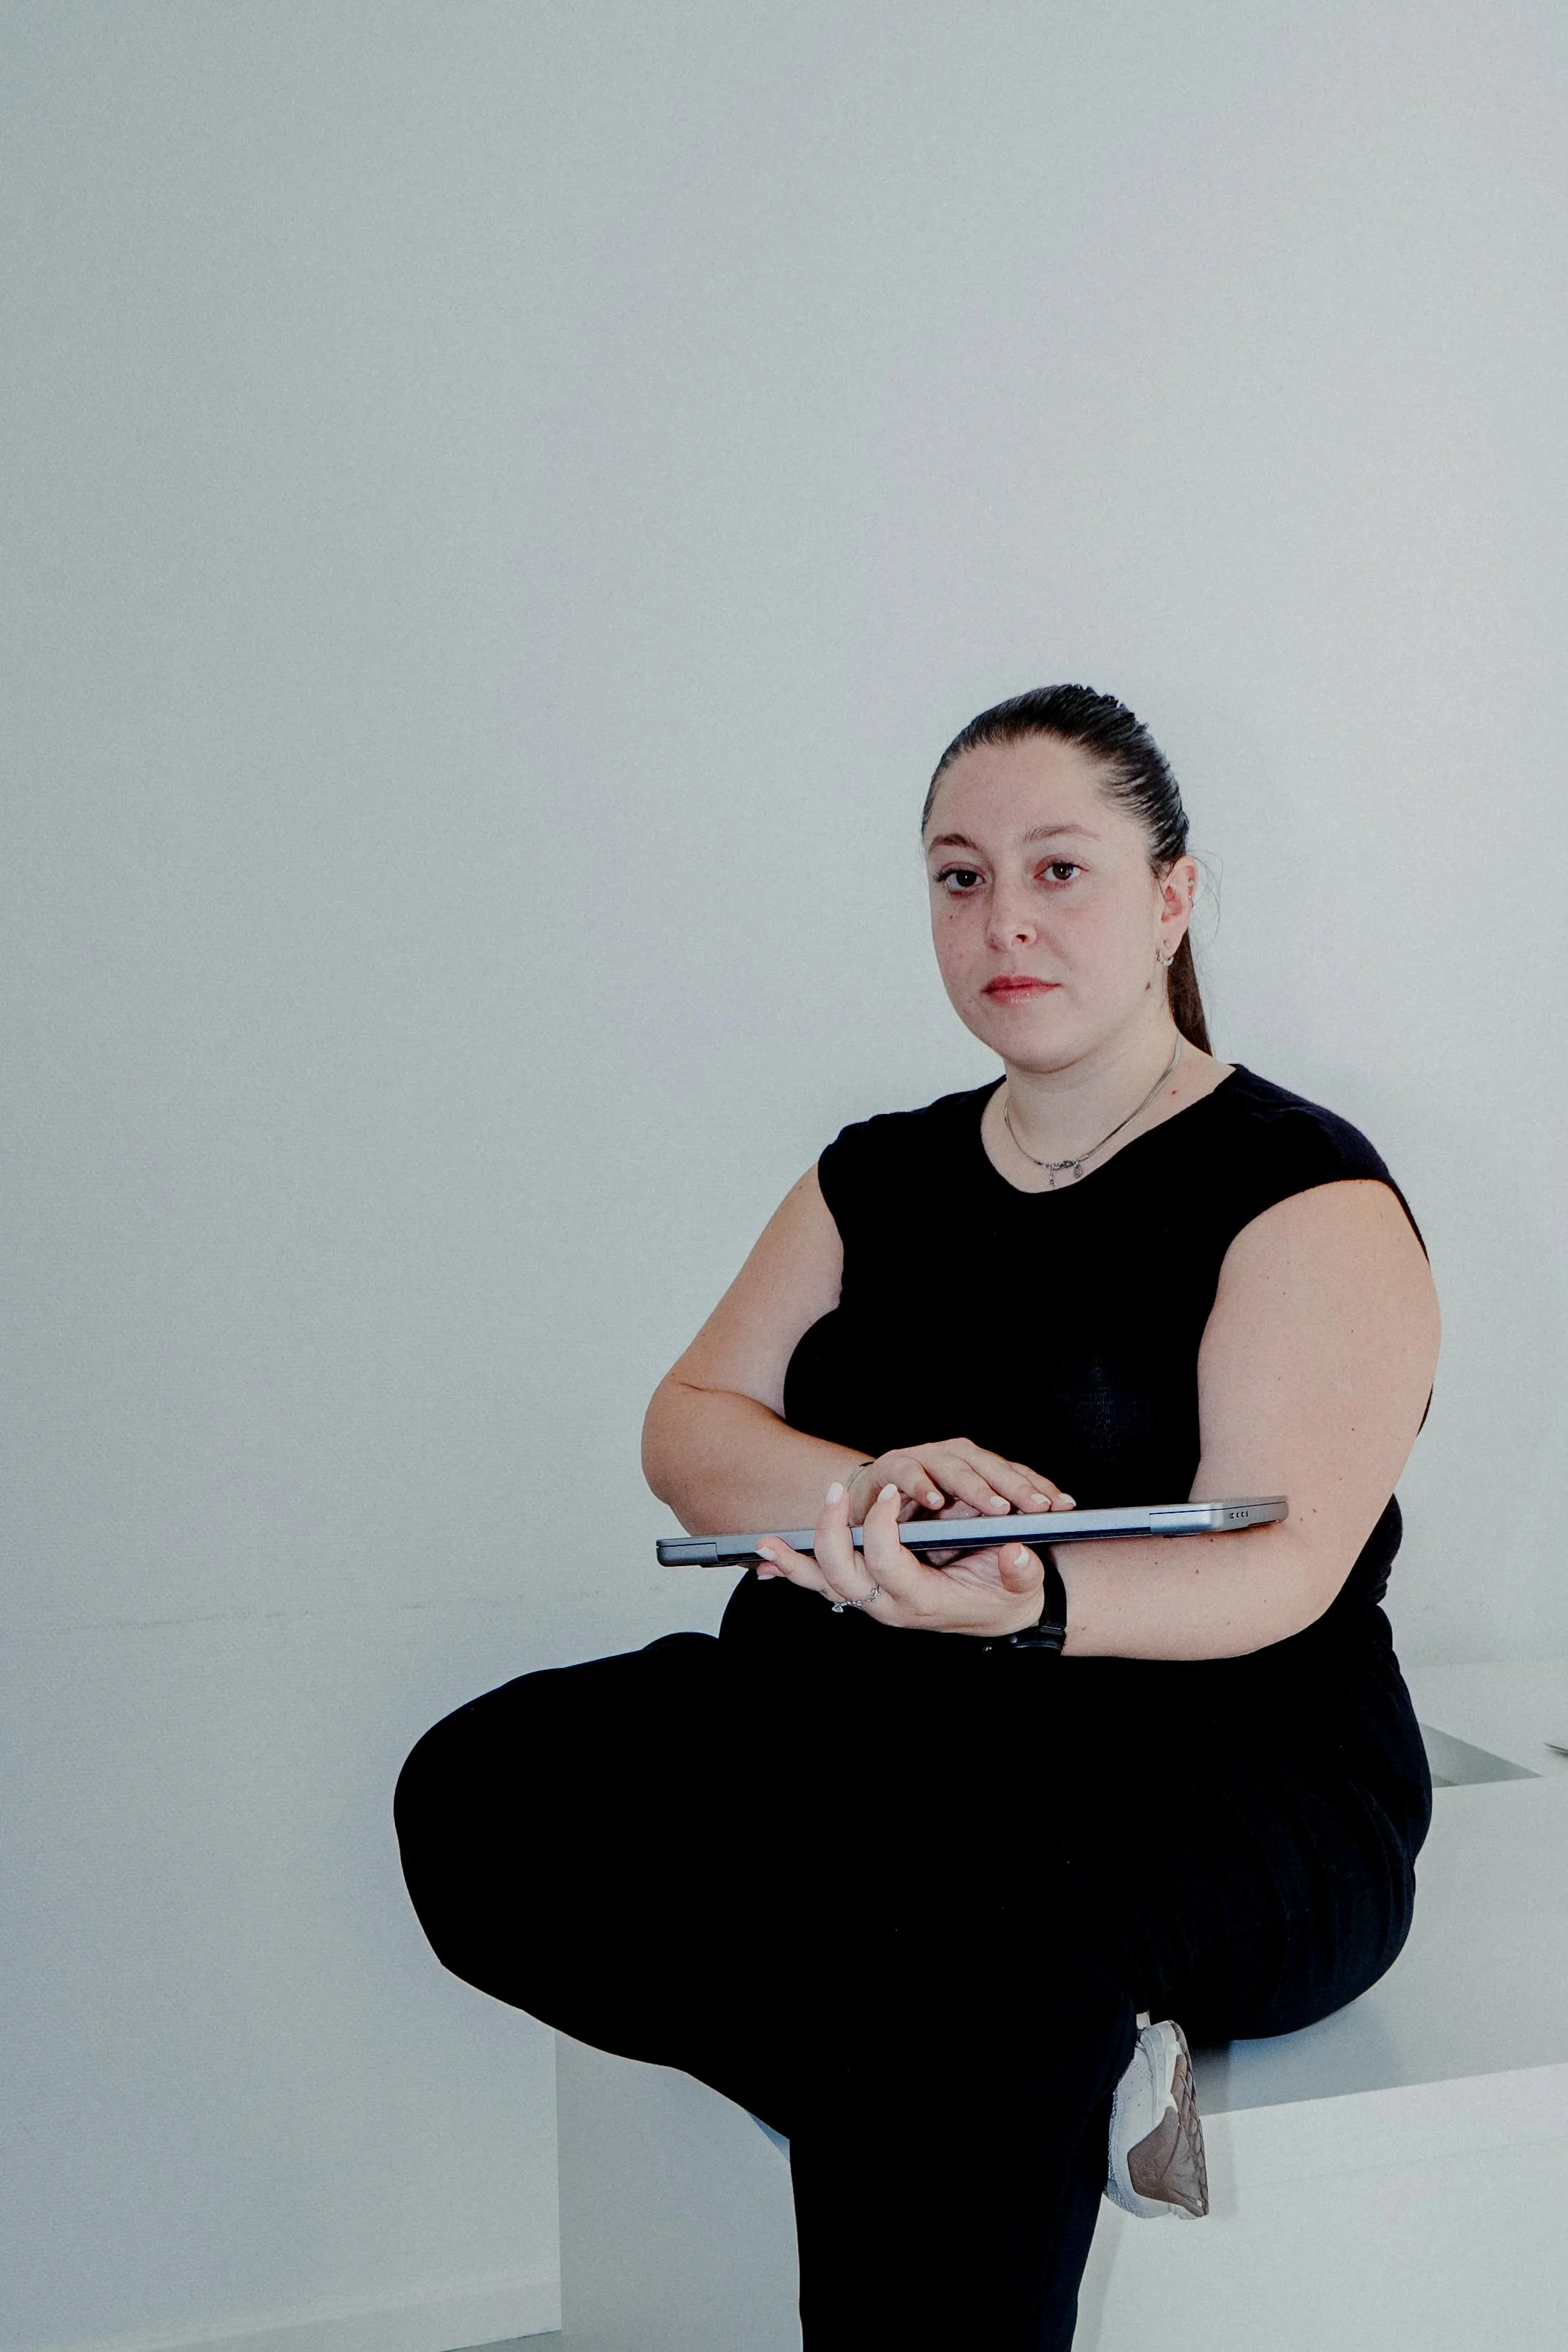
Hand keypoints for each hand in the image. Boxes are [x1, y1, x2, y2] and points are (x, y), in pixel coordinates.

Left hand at [755, 1478, 1056, 1640]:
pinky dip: (796, 1572)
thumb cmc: (1007, 1594)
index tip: (890, 1492)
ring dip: (795, 1565)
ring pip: (824, 1587)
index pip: (885, 1563)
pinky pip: (824, 1586)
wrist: (1002, 1614)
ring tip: (764, 1545)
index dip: (881, 1527)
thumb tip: (1015, 1554)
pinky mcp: (869, 1593)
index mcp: (922, 1600)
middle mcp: (891, 1606)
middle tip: (832, 1494)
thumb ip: (1020, 1570)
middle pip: (842, 1577)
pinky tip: (768, 1561)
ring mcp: (875, 1602)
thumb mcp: (1021, 1583)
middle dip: (829, 1535)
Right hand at [842, 1439, 1074, 1530]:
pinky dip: (920, 1484)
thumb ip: (1003, 1548)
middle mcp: (956, 1460)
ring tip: (997, 1507)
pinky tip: (935, 1500)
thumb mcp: (973, 1544)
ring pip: (955, 1467)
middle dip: (1016, 1487)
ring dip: (976, 1487)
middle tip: (1038, 1508)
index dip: (1040, 1489)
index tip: (1065, 1507)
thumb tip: (1022, 1552)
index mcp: (981, 1471)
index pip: (1017, 1475)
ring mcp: (924, 1461)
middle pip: (992, 1467)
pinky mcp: (891, 1470)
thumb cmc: (930, 1534)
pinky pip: (907, 1473)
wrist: (870, 1526)